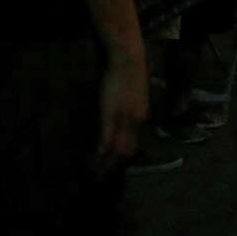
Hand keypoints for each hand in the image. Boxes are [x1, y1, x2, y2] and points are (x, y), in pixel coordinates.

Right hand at [93, 46, 147, 179]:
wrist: (130, 61)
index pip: (132, 141)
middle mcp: (135, 121)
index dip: (123, 153)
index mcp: (140, 116)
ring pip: (117, 145)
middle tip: (102, 174)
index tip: (116, 163)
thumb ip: (132, 109)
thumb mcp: (134, 95)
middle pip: (126, 148)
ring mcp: (124, 118)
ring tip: (97, 171)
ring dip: (107, 160)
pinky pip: (107, 136)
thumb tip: (130, 120)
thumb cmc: (130, 74)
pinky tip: (96, 157)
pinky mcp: (111, 114)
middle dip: (114, 163)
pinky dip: (102, 148)